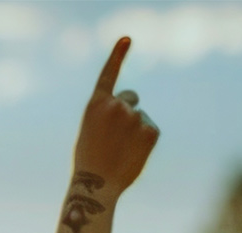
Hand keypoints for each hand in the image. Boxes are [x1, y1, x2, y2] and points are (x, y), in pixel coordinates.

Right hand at [73, 38, 158, 195]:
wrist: (97, 184)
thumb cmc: (90, 160)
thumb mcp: (91, 129)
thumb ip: (107, 114)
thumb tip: (132, 111)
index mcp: (96, 104)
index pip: (109, 74)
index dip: (118, 55)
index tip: (127, 38)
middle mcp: (116, 105)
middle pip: (130, 99)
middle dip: (127, 111)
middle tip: (117, 136)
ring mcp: (134, 116)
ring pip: (139, 117)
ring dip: (134, 130)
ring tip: (121, 151)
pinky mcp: (150, 129)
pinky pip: (150, 129)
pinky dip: (144, 141)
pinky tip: (133, 153)